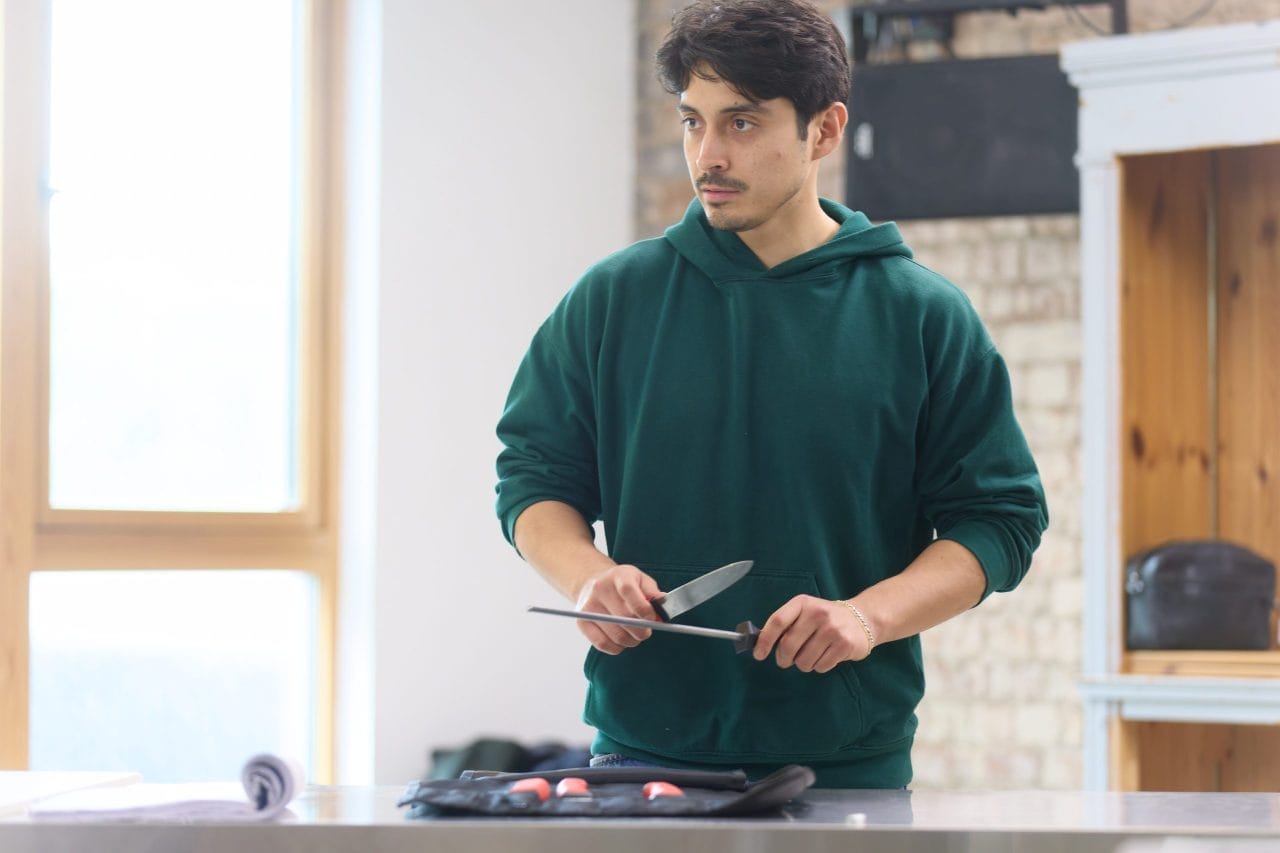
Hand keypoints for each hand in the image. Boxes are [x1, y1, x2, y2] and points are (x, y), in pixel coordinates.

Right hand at [573, 564, 662, 654]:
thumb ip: (653, 593)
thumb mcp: (640, 580)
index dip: (644, 609)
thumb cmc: (622, 584)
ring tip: (635, 635)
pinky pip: (603, 644)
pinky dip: (617, 647)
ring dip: (632, 641)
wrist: (592, 583)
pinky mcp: (582, 622)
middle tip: (647, 631)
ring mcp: (589, 607)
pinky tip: (622, 640)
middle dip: (642, 630)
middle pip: (625, 618)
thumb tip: (662, 605)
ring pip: (617, 635)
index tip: (652, 618)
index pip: (629, 591)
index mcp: (617, 576)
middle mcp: (600, 590)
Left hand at [752, 594, 869, 671]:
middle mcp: (817, 614)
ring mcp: (832, 629)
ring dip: (803, 664)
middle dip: (783, 659)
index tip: (759, 654)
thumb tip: (761, 644)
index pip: (778, 621)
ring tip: (811, 655)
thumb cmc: (825, 618)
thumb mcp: (805, 612)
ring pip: (804, 661)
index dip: (765, 640)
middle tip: (785, 661)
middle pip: (788, 645)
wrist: (863, 618)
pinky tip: (825, 656)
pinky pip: (820, 666)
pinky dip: (819, 666)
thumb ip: (786, 624)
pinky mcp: (844, 645)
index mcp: (803, 603)